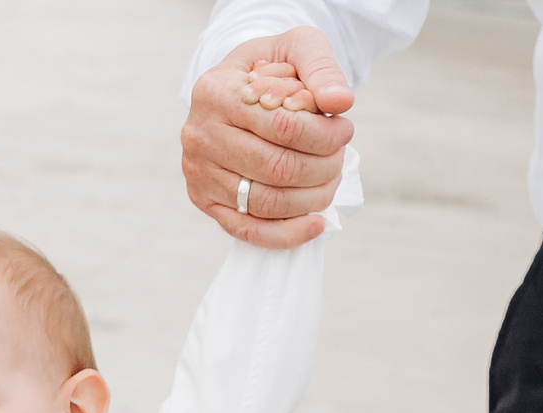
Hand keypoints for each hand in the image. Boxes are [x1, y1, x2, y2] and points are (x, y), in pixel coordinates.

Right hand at [181, 27, 354, 249]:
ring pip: (266, 203)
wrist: (233, 89)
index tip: (344, 129)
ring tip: (331, 180)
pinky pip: (247, 230)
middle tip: (340, 157)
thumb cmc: (269, 70)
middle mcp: (199, 135)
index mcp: (216, 91)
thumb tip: (341, 103)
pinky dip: (287, 234)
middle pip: (276, 168)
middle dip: (323, 168)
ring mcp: (198, 172)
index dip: (325, 135)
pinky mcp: (203, 200)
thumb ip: (321, 68)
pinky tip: (317, 224)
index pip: (283, 126)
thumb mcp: (296, 47)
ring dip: (312, 198)